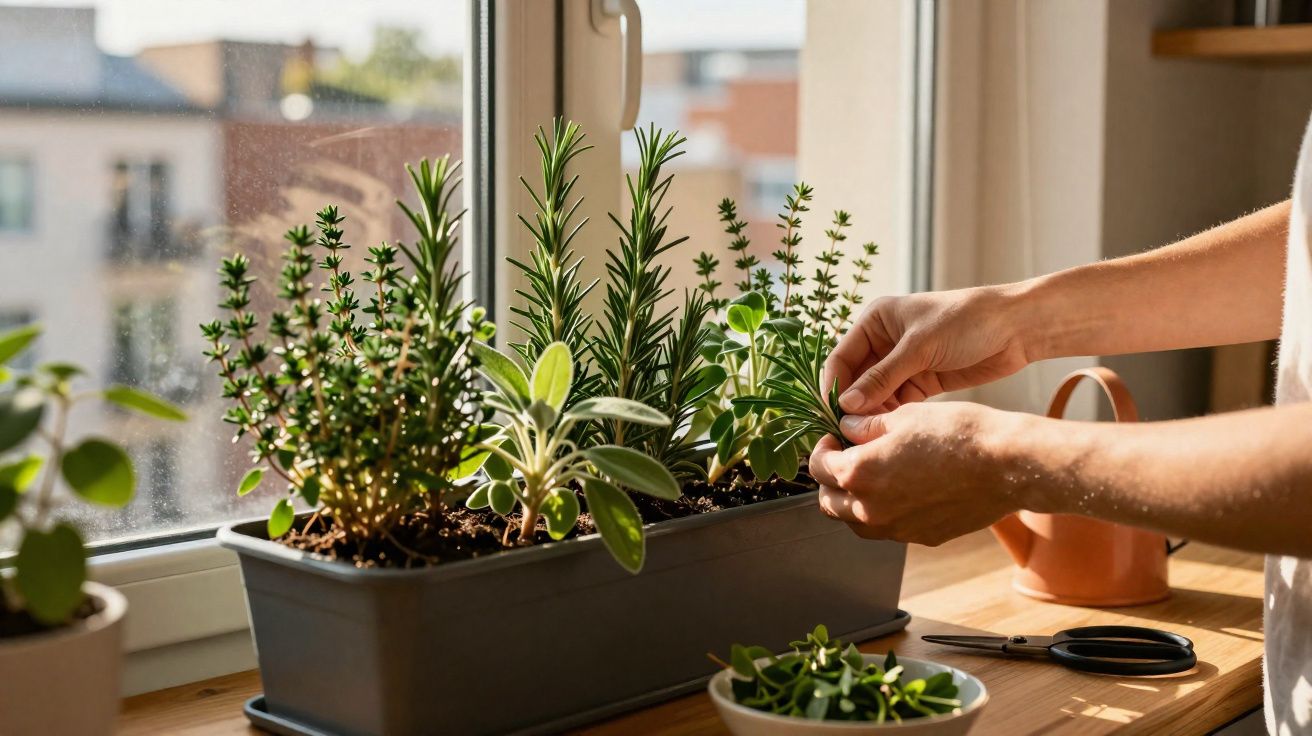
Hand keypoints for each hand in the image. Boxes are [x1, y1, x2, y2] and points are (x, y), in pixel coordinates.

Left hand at [810, 402, 1027, 545]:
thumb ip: (865, 427)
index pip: (817, 466)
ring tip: (872, 474)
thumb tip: (845, 428)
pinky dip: (883, 512)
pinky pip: (888, 528)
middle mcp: (871, 509)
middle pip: (828, 501)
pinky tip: (902, 488)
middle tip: (845, 457)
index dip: (822, 447)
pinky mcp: (920, 537)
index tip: (834, 437)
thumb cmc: (957, 433)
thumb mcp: (903, 416)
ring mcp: (896, 529)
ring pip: (854, 522)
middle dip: (829, 479)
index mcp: (859, 474)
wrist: (1007, 464)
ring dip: (852, 500)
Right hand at [824, 285, 1033, 414]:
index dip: (833, 387)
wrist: (1016, 328)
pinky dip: (892, 416)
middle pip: (855, 380)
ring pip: (875, 395)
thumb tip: (846, 405)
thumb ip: (882, 377)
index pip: (841, 358)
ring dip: (872, 414)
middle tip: (848, 434)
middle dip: (852, 406)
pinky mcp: (921, 382)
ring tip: (869, 437)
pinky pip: (897, 403)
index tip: (830, 416)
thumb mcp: (919, 347)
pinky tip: (890, 432)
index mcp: (875, 321)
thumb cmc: (966, 321)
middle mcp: (884, 342)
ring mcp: (902, 364)